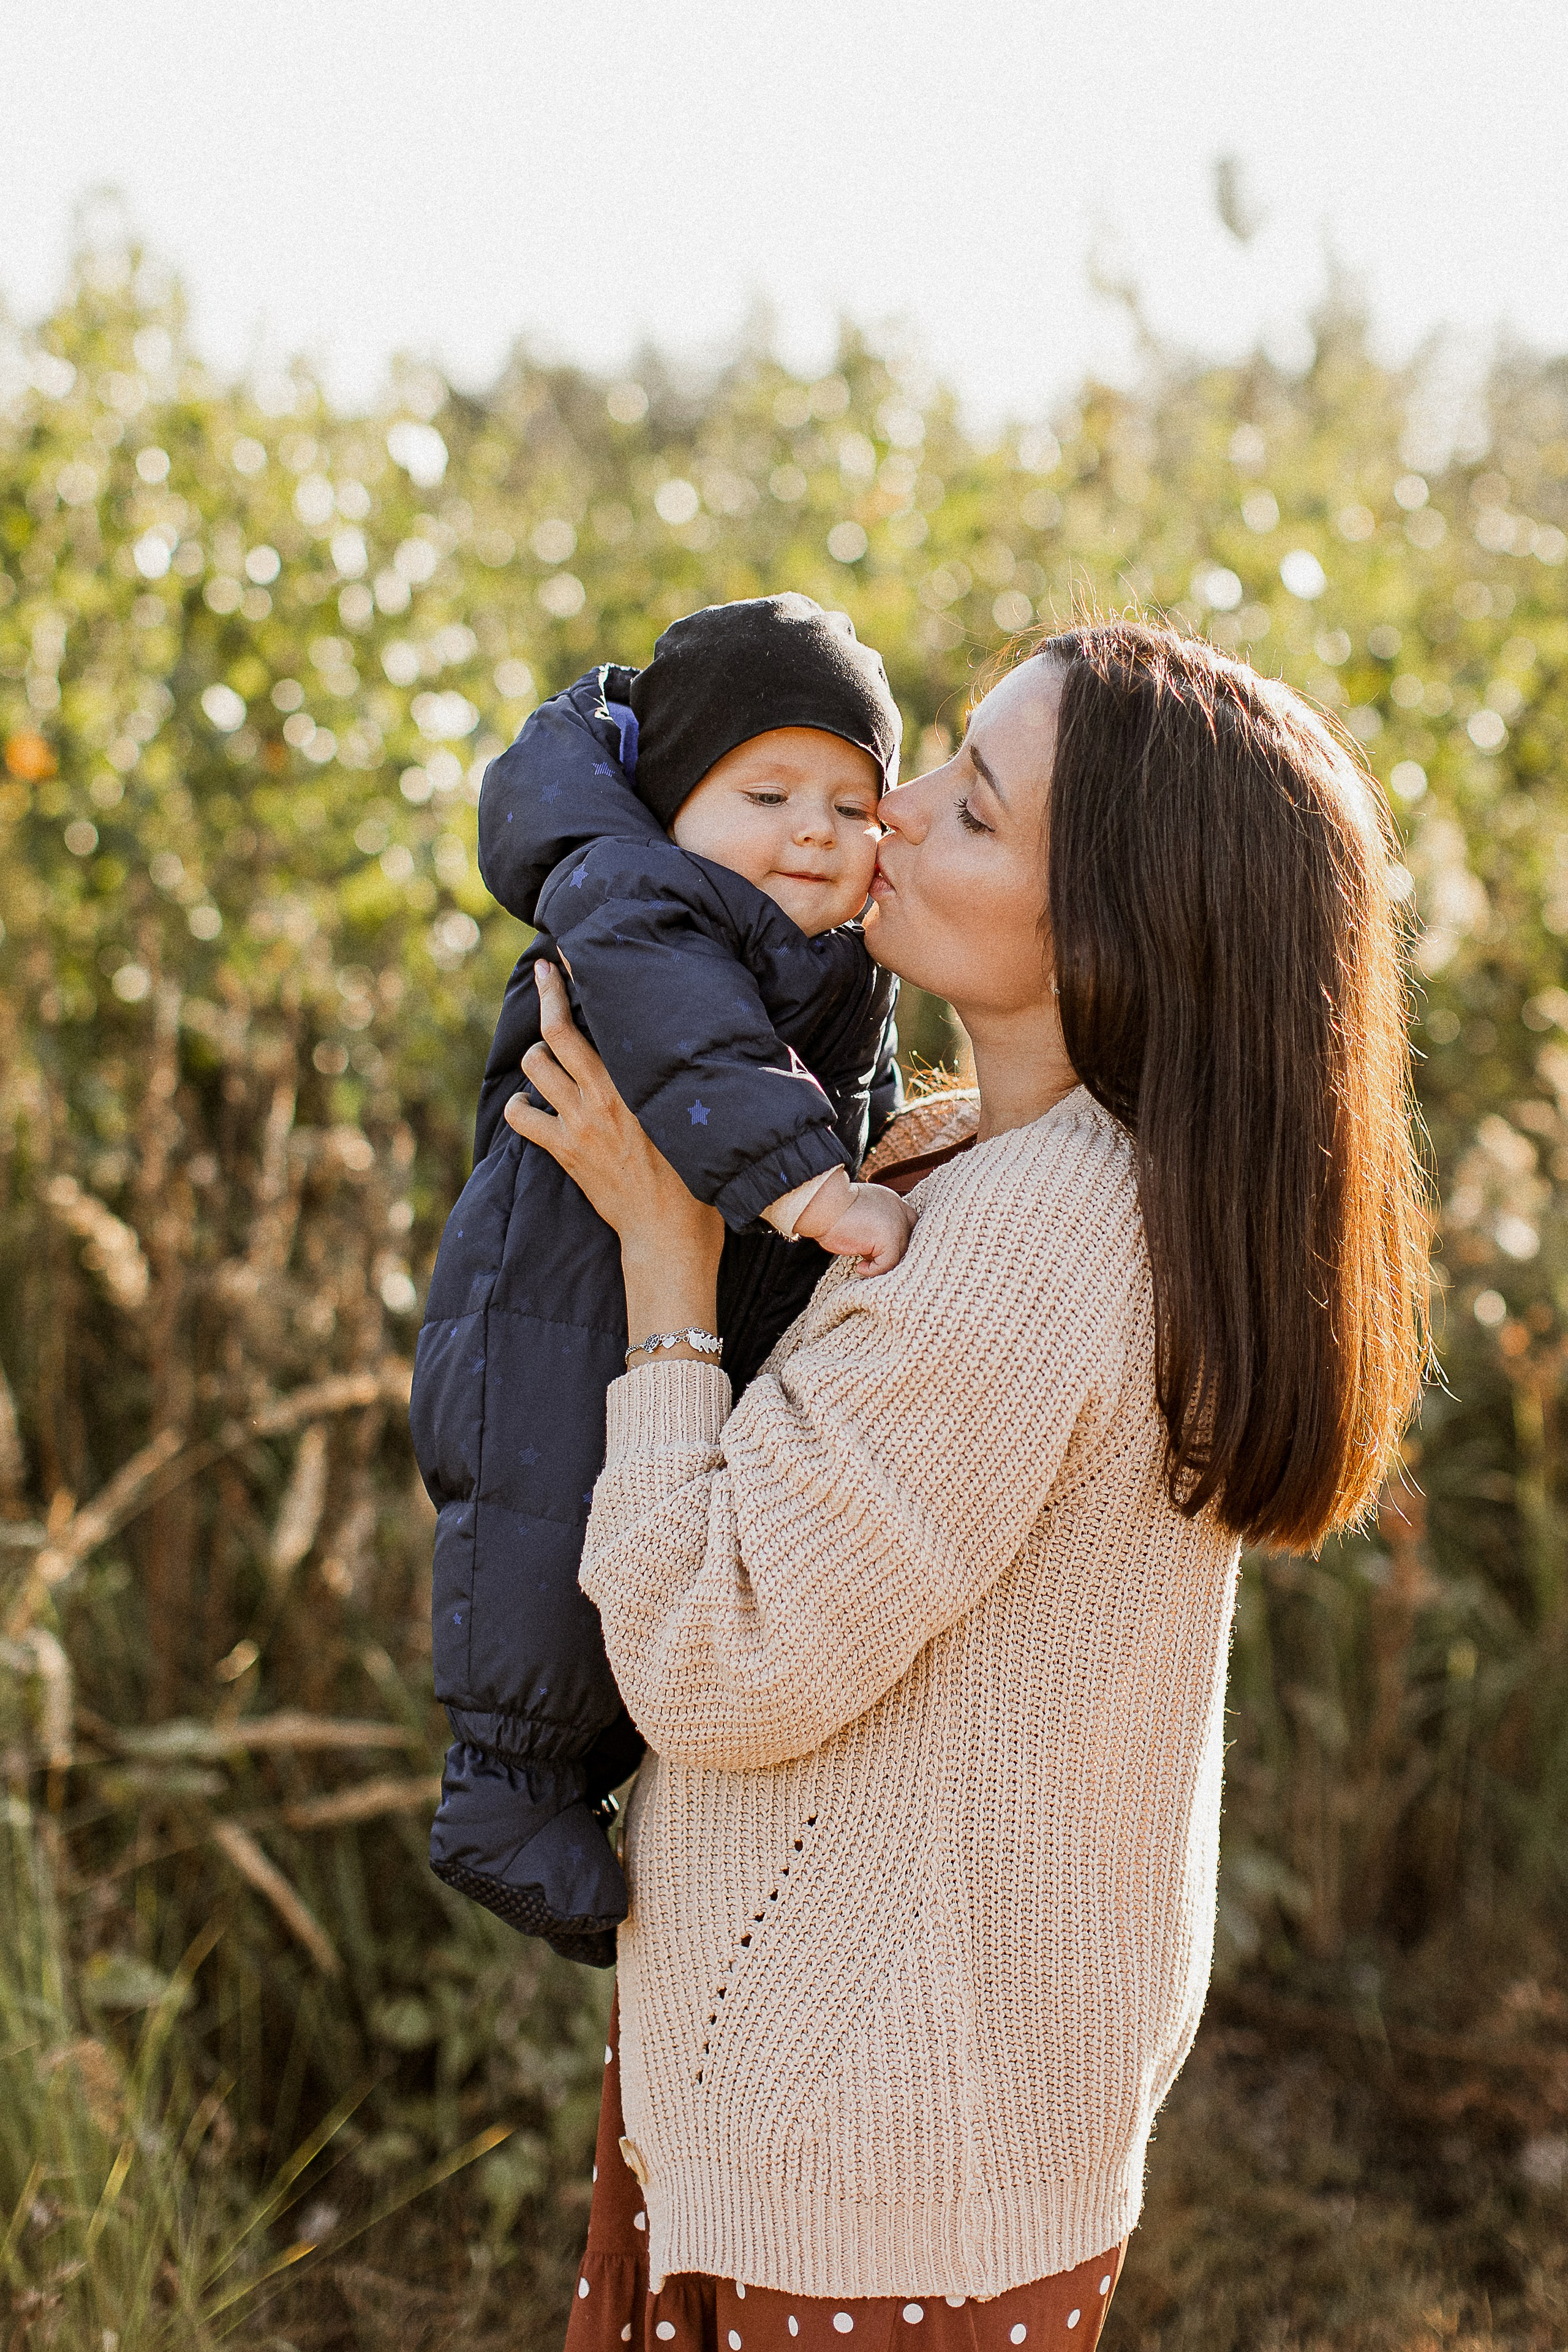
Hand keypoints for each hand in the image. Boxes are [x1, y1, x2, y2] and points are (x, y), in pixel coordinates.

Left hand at [504, 966, 723, 1347]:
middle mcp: (604, 1096)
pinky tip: (530, 1107)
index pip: (603, 1019)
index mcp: (639, 1083)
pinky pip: (521, 1116)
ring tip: (550, 1060)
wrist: (670, 1236)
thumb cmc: (696, 1178)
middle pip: (556, 1032)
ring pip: (535, 1067)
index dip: (579, 983)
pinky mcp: (563, 1152)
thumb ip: (688, 1080)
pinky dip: (519, 1107)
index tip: (568, 956)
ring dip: (538, 1058)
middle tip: (543, 973)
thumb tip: (704, 1044)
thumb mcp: (698, 1118)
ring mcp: (579, 1123)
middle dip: (547, 995)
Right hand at [796, 1177, 916, 1277]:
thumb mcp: (858, 1211)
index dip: (900, 1237)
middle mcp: (898, 1210)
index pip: (909, 1222)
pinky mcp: (889, 1238)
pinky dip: (874, 1270)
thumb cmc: (830, 1210)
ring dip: (881, 1262)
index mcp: (892, 1200)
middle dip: (890, 1252)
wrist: (823, 1204)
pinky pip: (888, 1263)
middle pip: (907, 1240)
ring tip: (862, 1263)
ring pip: (899, 1254)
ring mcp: (897, 1224)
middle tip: (869, 1260)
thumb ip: (873, 1224)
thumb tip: (873, 1251)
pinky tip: (860, 1267)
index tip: (882, 1250)